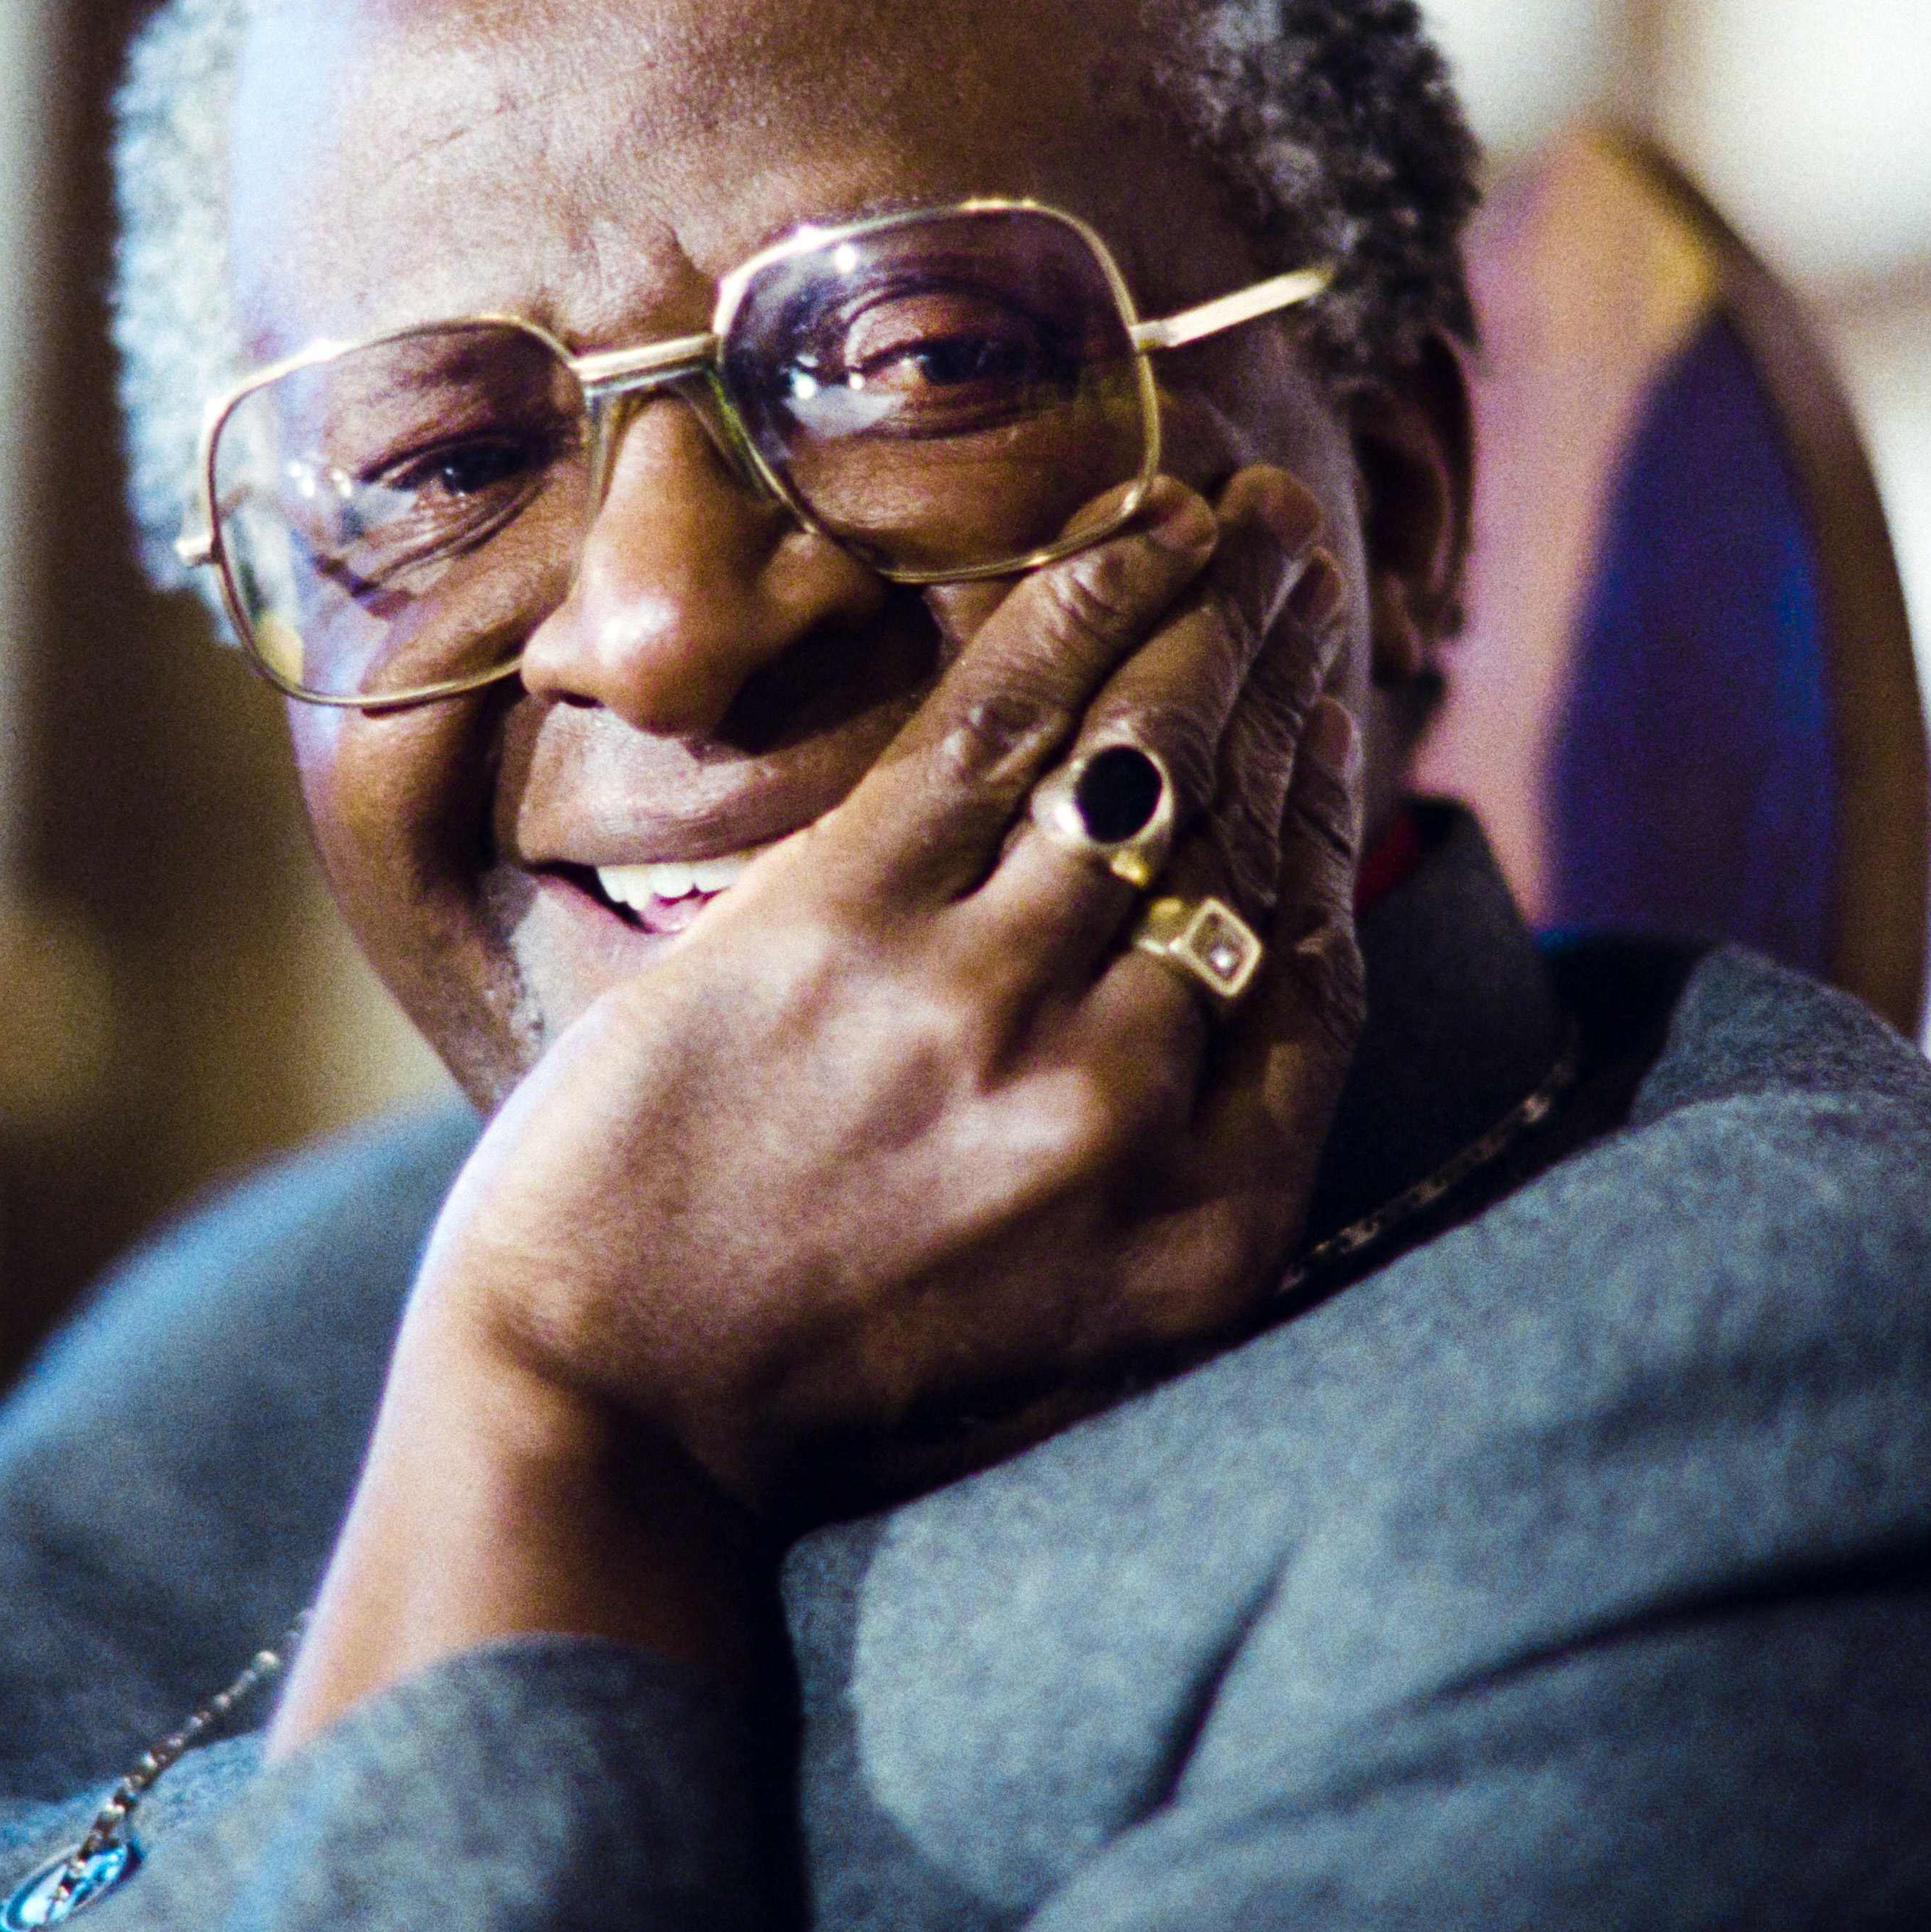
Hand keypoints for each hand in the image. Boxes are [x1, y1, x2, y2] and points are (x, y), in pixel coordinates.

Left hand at [432, 467, 1367, 1513]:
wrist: (601, 1409)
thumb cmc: (821, 1379)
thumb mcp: (1072, 1327)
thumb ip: (1176, 1170)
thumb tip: (1235, 973)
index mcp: (1206, 1230)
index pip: (1320, 960)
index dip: (1329, 805)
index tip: (1325, 705)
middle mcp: (1124, 1116)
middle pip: (1242, 832)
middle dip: (1284, 662)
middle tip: (1302, 551)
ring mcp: (986, 1014)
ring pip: (1146, 754)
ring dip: (1210, 606)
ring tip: (1237, 522)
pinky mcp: (845, 928)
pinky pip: (999, 722)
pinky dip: (1085, 602)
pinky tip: (1134, 528)